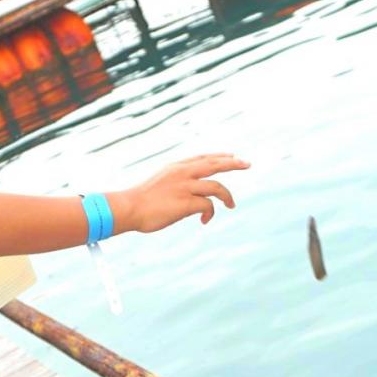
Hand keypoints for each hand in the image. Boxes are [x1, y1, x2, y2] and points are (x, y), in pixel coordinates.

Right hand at [115, 154, 248, 233]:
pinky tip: (205, 221)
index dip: (219, 156)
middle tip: (247, 163)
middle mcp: (182, 173)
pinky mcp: (186, 202)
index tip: (232, 156)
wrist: (128, 208)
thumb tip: (191, 196)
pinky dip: (210, 214)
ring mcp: (185, 186)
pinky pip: (208, 206)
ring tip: (232, 205)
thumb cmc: (140, 201)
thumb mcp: (159, 184)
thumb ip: (176, 183)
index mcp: (176, 167)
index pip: (203, 158)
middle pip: (215, 164)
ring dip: (227, 197)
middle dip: (234, 163)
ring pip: (217, 186)